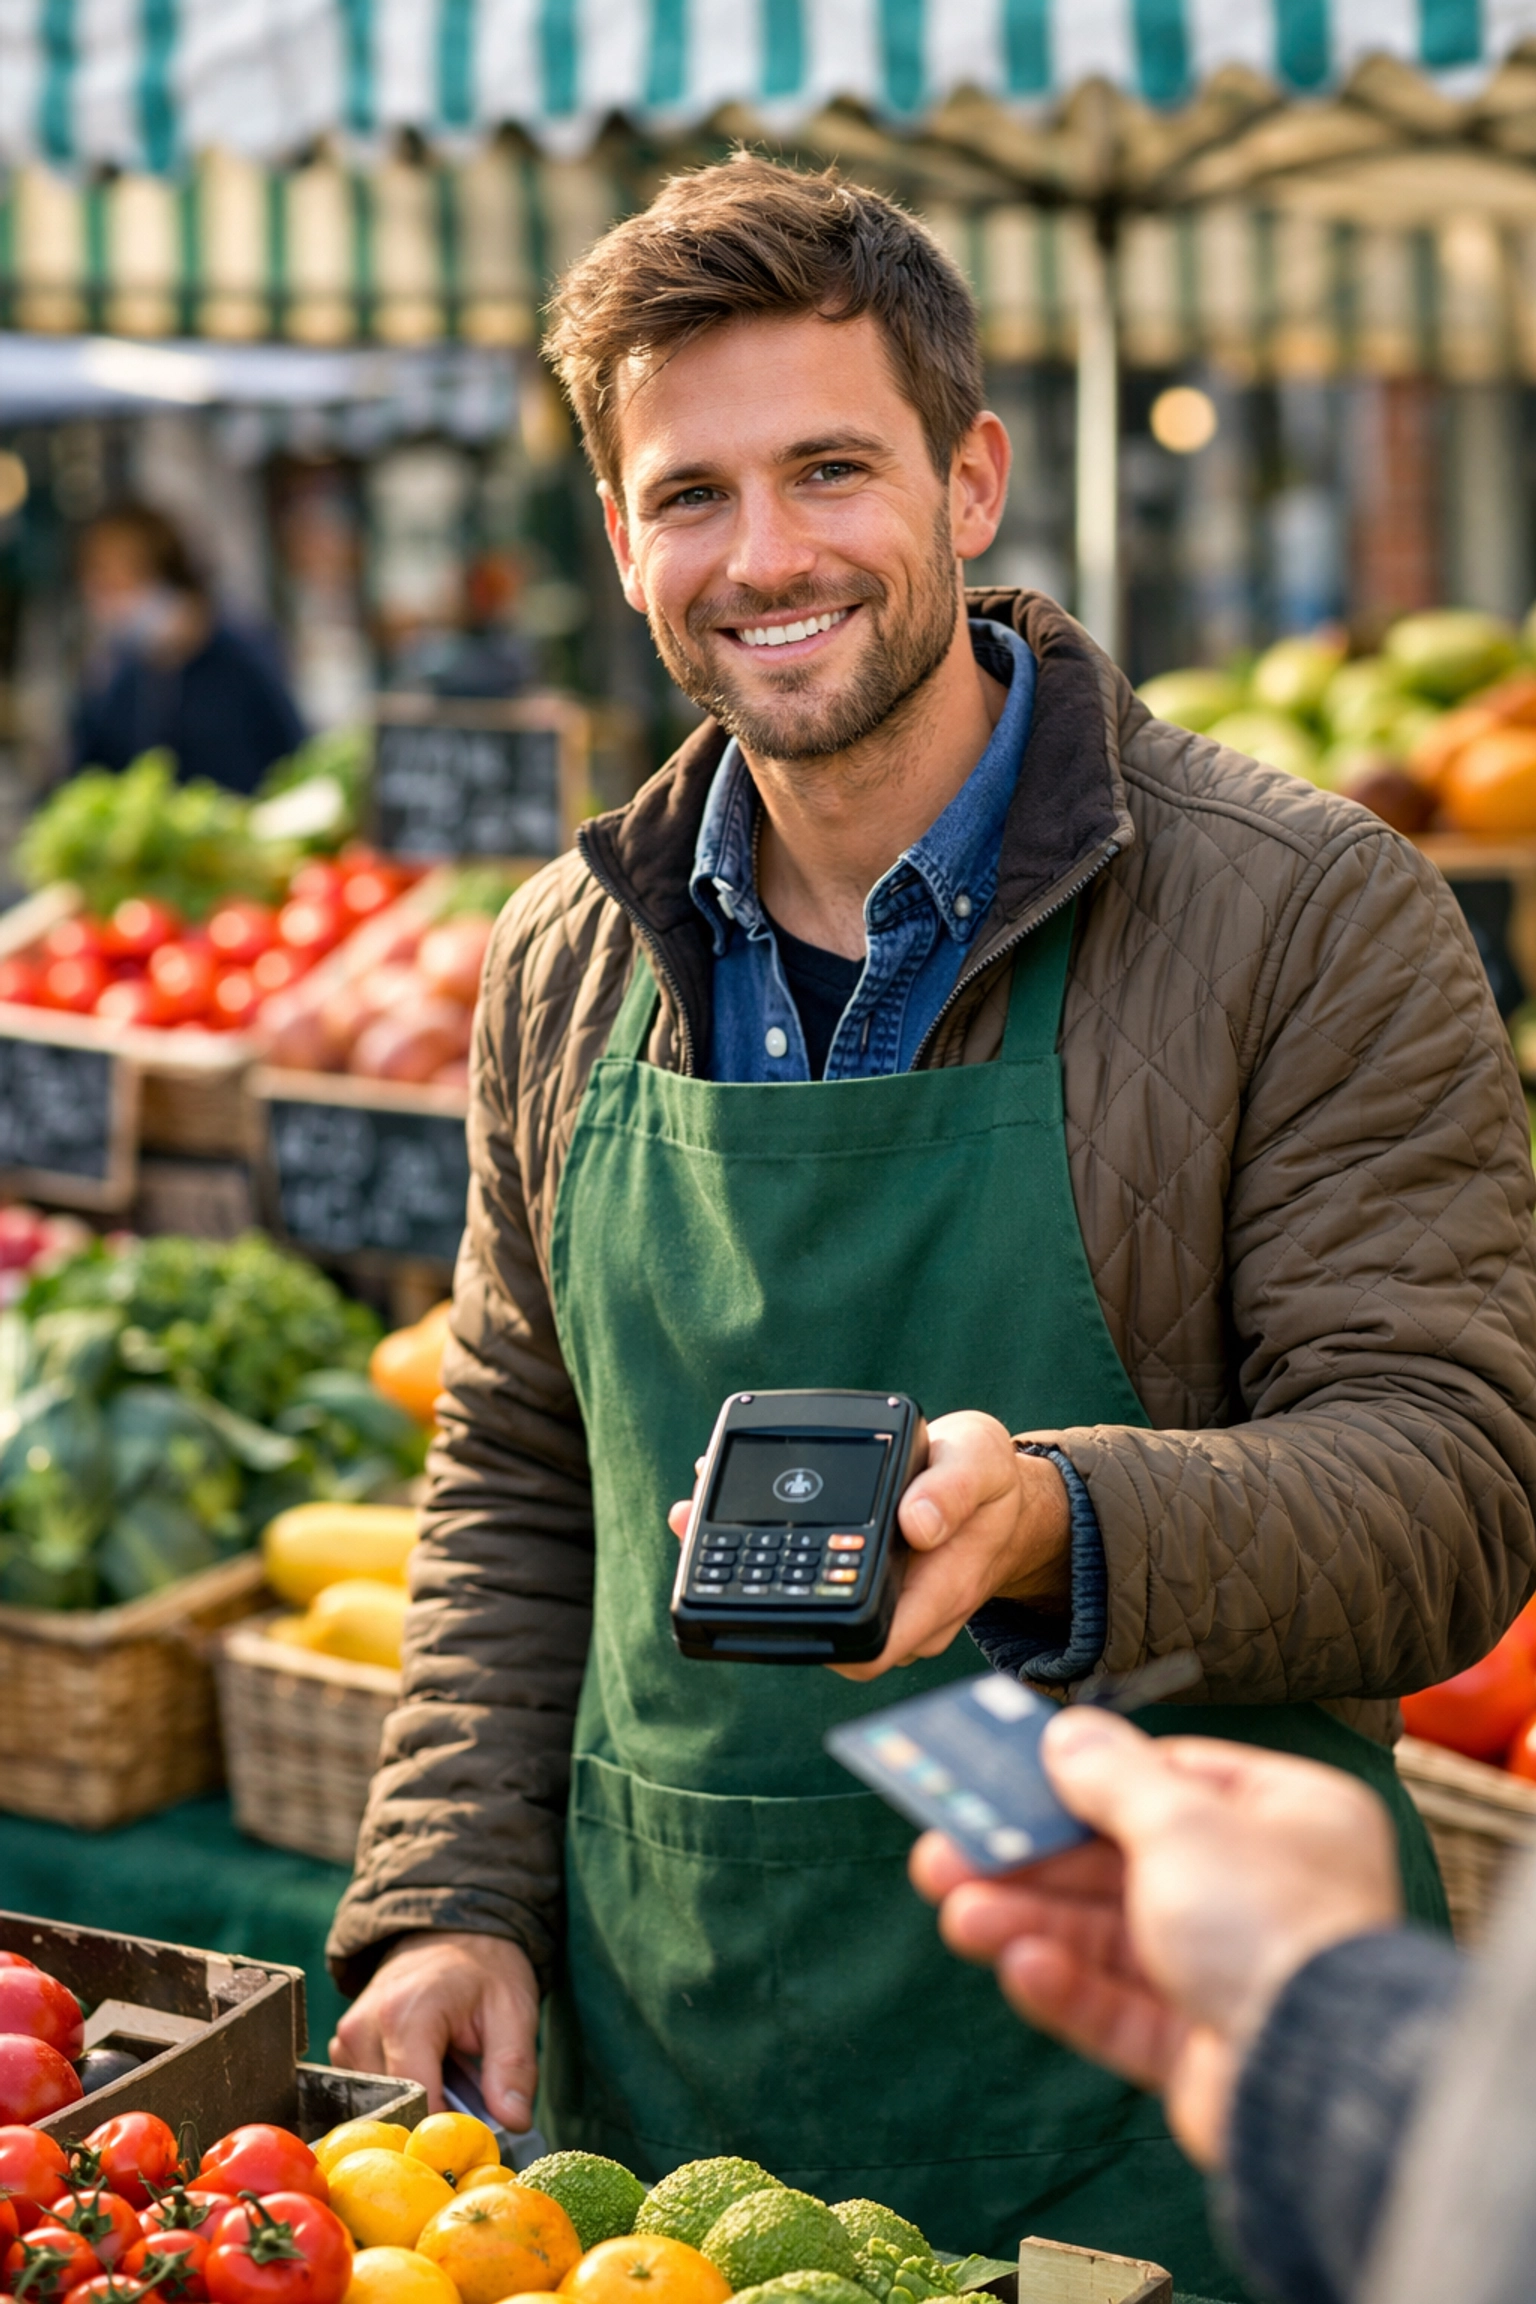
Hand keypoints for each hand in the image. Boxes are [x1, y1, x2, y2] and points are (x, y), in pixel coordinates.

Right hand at [330, 1931, 539, 2127]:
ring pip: (378, 2107)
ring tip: (448, 2077)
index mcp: (405, 2015)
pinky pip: (367, 2094)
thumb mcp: (513, 2009)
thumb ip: (513, 2067)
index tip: (475, 2137)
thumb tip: (514, 2123)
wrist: (449, 1935)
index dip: (448, 2127)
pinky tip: (426, 2073)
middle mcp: (363, 2028)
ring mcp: (347, 2039)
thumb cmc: (483, 1970)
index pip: (417, 2102)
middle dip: (430, 2119)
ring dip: (414, 2106)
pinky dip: (398, 2095)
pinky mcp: (344, 2048)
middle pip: (393, 2109)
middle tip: (467, 2103)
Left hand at [666, 1412, 1072, 1680]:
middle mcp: (901, 1612)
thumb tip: (914, 1524)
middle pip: (820, 1629)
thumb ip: (953, 1489)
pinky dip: (769, 1546)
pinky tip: (727, 1511)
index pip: (868, 1644)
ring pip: (807, 1603)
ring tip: (693, 1513)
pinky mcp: (859, 1581)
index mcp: (936, 1593)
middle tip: (697, 1529)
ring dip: (750, 1566)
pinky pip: (810, 1578)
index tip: (761, 1589)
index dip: (814, 1635)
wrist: (998, 1493)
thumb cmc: (992, 1482)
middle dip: (753, 1591)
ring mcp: (878, 1601)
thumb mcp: (982, 1463)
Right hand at [909, 1710, 1401, 2168]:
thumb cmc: (1274, 1929)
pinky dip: (1068, 1989)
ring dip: (1033, 1924)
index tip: (1009, 1779)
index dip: (1083, 1780)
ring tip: (960, 1917)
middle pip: (1124, 1864)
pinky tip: (1021, 1970)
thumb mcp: (1180, 1823)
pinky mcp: (1204, 2048)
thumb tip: (1068, 1735)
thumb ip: (1111, 1778)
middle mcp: (1265, 1890)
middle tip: (945, 1854)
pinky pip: (1123, 2010)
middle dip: (1034, 1862)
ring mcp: (1234, 1972)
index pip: (1171, 1780)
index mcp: (1286, 1817)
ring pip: (1112, 1938)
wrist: (1320, 2087)